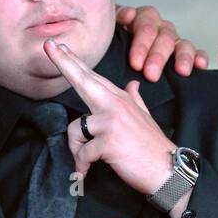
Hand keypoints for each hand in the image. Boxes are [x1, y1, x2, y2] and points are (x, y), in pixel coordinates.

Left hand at [44, 38, 174, 197]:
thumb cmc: (153, 148)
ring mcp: (112, 121)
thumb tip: (133, 84)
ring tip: (87, 162)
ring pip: (74, 129)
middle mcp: (116, 104)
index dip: (73, 61)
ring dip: (76, 150)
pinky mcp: (109, 140)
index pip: (93, 77)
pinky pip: (82, 153)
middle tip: (48, 45)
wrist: (169, 170)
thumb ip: (135, 99)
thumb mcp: (145, 118)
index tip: (57, 46)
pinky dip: (82, 166)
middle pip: (83, 81)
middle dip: (63, 62)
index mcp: (121, 99)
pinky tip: (87, 172)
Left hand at [115, 4, 207, 81]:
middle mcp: (159, 28)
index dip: (142, 45)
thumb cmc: (110, 41)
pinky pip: (195, 53)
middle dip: (158, 56)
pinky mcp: (182, 53)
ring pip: (181, 43)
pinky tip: (200, 66)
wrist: (111, 51)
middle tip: (151, 74)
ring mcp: (172, 40)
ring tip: (182, 71)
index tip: (135, 63)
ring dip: (182, 57)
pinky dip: (199, 58)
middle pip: (163, 37)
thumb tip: (128, 15)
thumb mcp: (108, 29)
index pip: (145, 26)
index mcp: (141, 19)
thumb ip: (115, 20)